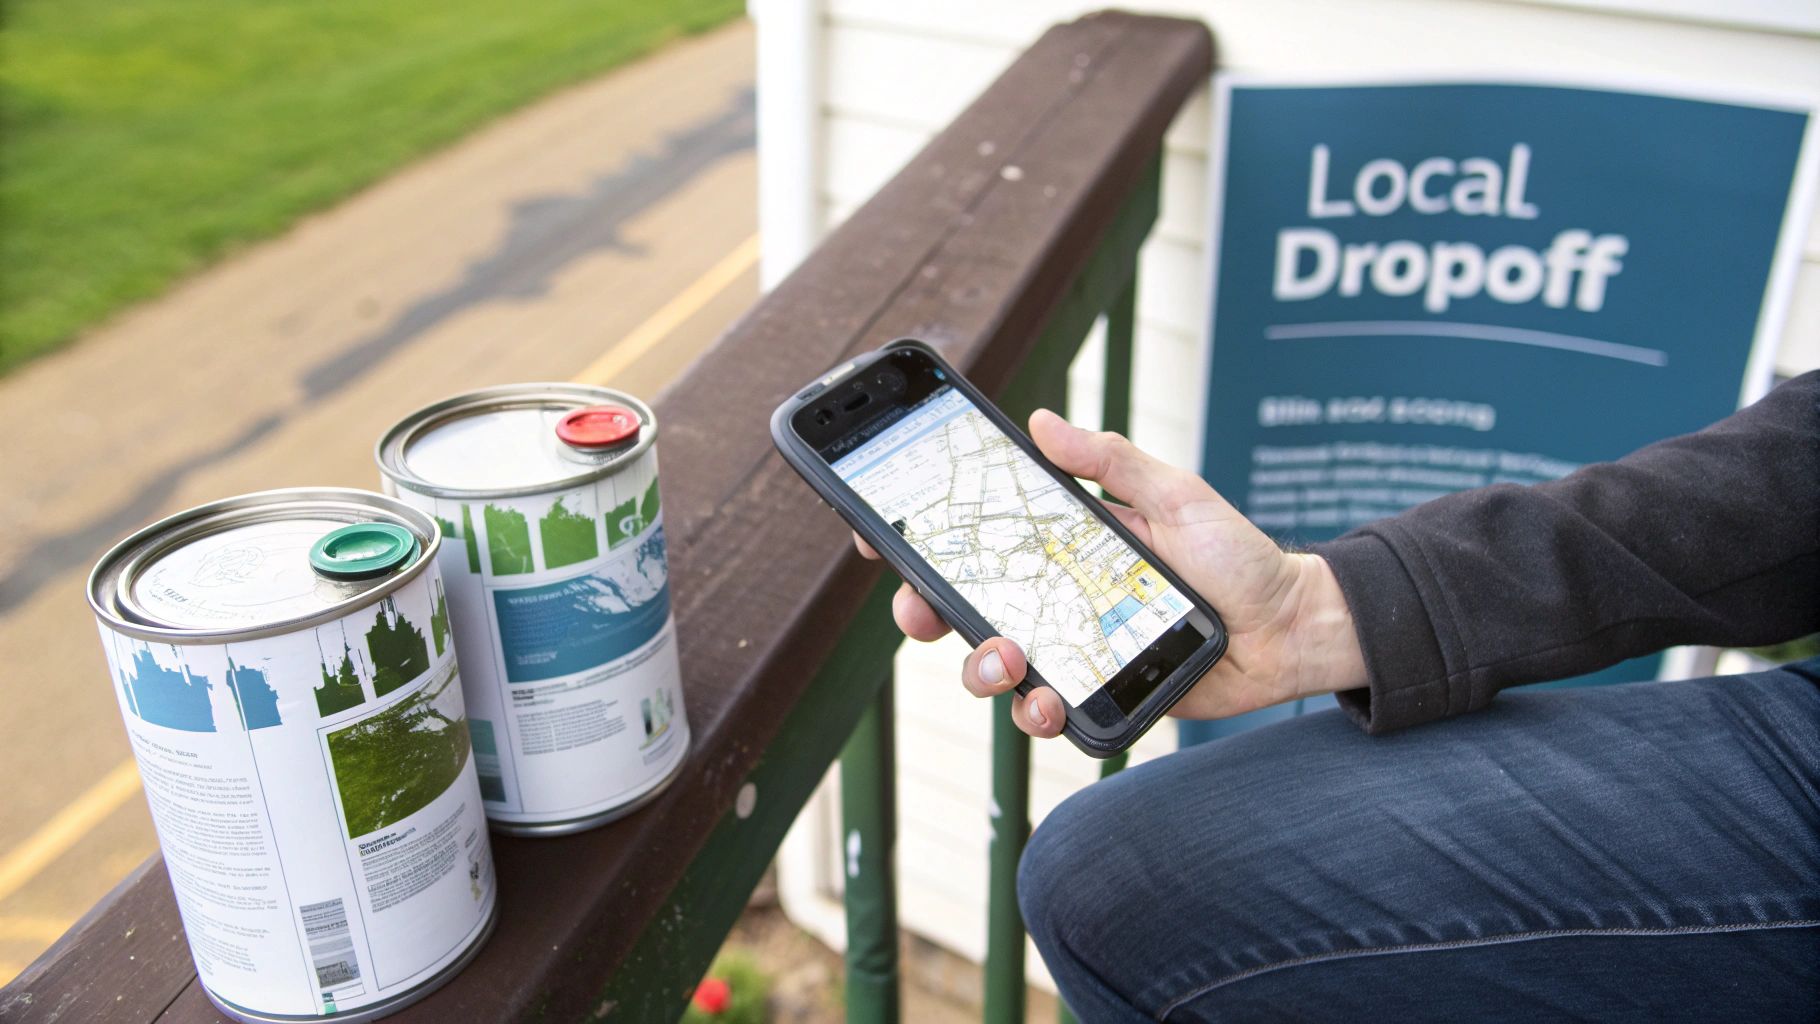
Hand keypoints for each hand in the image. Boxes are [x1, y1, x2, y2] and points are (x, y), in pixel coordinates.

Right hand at [854, 408, 1366, 739]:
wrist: (1291, 626)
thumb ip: (1112, 460)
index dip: (922, 540)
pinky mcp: (1099, 696)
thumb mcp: (1177, 493)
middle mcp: (1057, 599)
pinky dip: (1036, 712)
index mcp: (1062, 546)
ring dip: (979, 667)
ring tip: (1008, 660)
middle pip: (963, 608)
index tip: (882, 536)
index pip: (978, 541)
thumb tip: (1041, 422)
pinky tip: (1047, 702)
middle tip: (920, 610)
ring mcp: (1074, 650)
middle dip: (923, 611)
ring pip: (993, 667)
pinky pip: (1047, 711)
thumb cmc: (1236, 555)